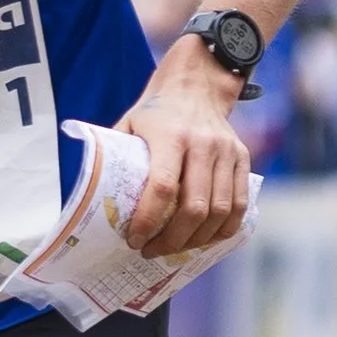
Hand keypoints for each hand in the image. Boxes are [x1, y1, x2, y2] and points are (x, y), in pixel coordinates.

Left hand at [118, 36, 252, 257]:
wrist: (195, 86)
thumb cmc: (155, 112)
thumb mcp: (128, 125)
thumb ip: (114, 158)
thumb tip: (93, 200)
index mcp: (170, 135)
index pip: (163, 187)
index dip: (148, 220)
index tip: (134, 239)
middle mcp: (203, 144)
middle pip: (194, 206)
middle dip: (171, 239)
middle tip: (152, 250)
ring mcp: (227, 152)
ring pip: (220, 211)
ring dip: (196, 240)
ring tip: (174, 248)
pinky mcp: (243, 159)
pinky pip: (240, 205)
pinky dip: (223, 229)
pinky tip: (203, 239)